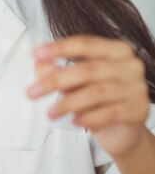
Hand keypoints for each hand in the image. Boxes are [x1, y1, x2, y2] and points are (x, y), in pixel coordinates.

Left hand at [26, 36, 149, 158]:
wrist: (121, 130)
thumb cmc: (96, 100)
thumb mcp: (73, 83)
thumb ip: (56, 71)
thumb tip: (39, 64)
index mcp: (116, 49)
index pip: (85, 44)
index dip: (59, 48)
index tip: (36, 53)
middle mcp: (130, 65)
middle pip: (88, 69)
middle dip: (56, 81)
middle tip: (33, 91)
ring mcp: (137, 87)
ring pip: (96, 92)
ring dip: (68, 103)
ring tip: (50, 112)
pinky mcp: (139, 110)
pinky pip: (109, 113)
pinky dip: (88, 118)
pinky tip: (74, 121)